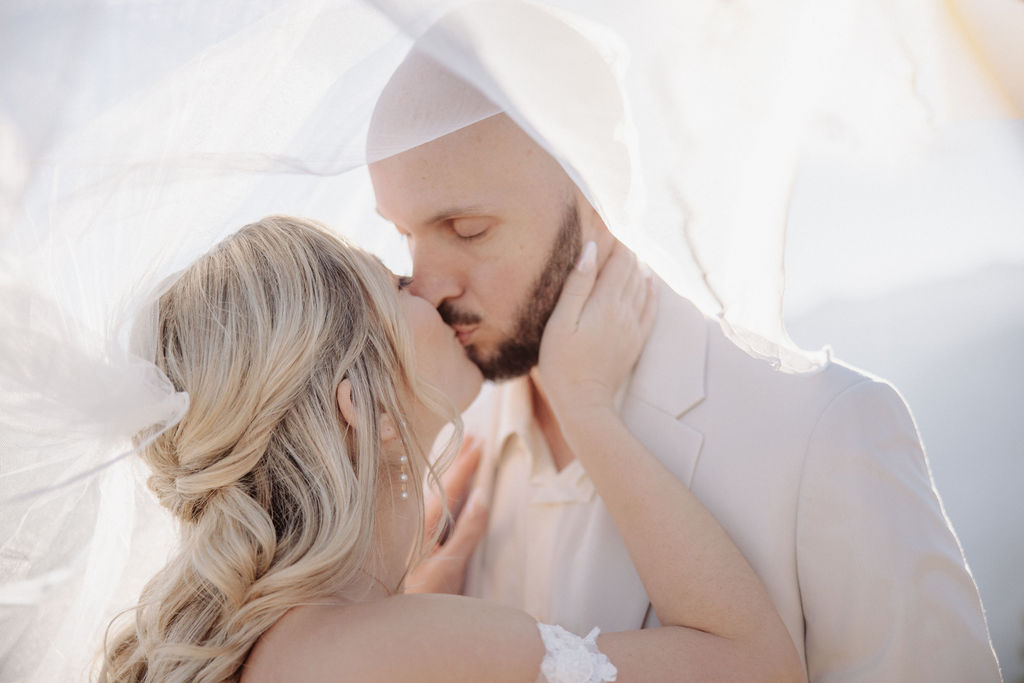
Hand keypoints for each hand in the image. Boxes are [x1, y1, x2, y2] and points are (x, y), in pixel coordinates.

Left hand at [404, 436, 488, 593]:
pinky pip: (433, 505)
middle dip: (458, 459)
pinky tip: (446, 488)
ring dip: (449, 471)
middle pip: (441, 484)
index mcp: (426, 524)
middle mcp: (418, 523)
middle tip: (474, 436)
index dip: (466, 463)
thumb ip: (467, 531)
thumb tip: (481, 495)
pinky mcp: (416, 543)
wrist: (392, 623)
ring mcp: (416, 532)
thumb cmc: (422, 597)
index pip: (450, 485)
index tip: (480, 441)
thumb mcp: (450, 566)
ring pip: (435, 492)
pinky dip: (443, 489)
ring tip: (461, 450)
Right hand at [536, 241, 656, 420]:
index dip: (616, 241)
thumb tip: (592, 250)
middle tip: (619, 234)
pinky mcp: (635, 341)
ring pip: (642, 286)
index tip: (611, 225)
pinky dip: (651, 291)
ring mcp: (633, 327)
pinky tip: (650, 283)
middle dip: (626, 251)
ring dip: (637, 267)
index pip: (619, 261)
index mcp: (606, 302)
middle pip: (632, 271)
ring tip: (630, 252)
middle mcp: (625, 311)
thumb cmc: (562, 363)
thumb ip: (577, 285)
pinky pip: (650, 309)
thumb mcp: (560, 322)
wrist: (584, 402)